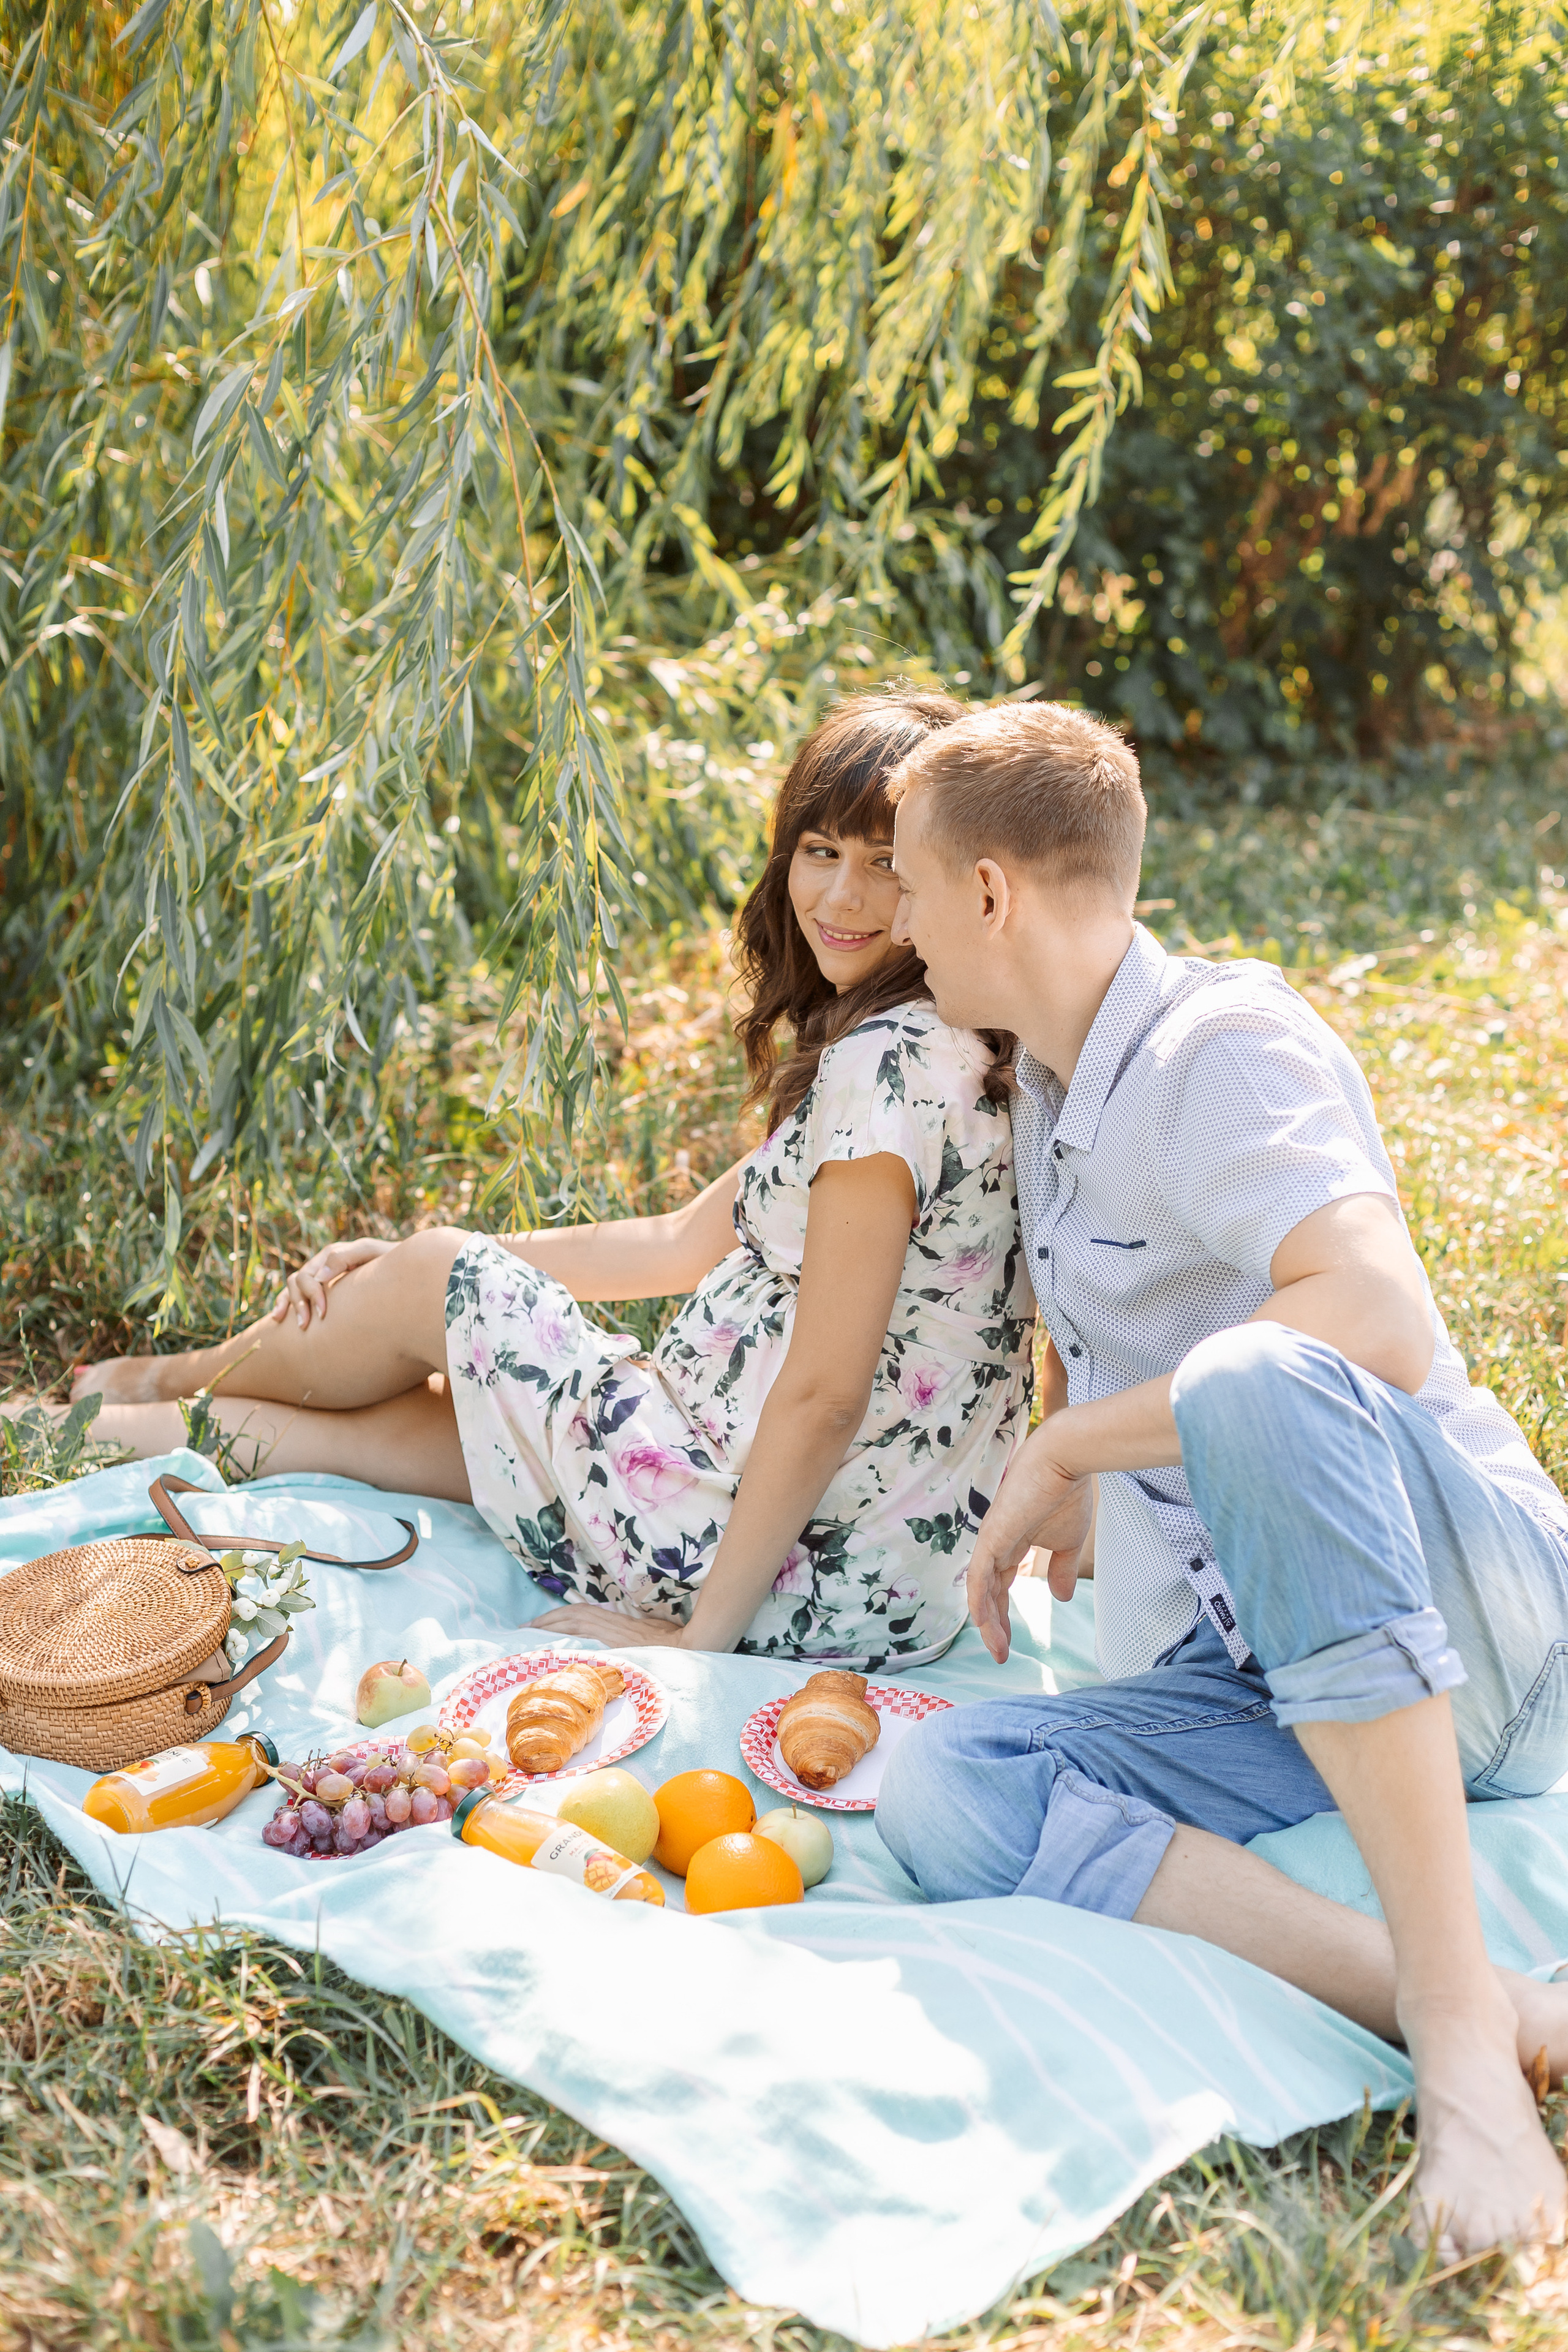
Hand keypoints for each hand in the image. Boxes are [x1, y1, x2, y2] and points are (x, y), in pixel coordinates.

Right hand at [270, 1236, 395, 1329]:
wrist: (404, 1272)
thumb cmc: (389, 1261)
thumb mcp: (372, 1253)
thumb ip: (346, 1257)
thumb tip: (319, 1276)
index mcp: (332, 1254)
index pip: (312, 1273)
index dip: (314, 1294)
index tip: (323, 1315)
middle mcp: (321, 1264)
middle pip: (299, 1281)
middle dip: (301, 1303)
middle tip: (308, 1325)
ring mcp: (318, 1277)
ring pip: (292, 1288)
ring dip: (291, 1305)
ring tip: (299, 1326)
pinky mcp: (318, 1290)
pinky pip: (293, 1294)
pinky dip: (283, 1304)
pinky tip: (278, 1318)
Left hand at [530, 1601, 690, 1649]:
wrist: (689, 1645)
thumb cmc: (673, 1640)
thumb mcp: (646, 1635)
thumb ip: (626, 1637)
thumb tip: (612, 1645)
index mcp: (615, 1621)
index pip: (579, 1613)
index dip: (556, 1616)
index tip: (537, 1623)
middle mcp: (611, 1625)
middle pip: (572, 1616)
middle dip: (546, 1621)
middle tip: (524, 1629)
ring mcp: (613, 1634)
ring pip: (576, 1623)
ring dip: (552, 1626)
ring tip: (531, 1633)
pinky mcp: (618, 1643)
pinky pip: (588, 1636)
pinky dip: (569, 1637)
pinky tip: (554, 1644)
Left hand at [968, 1433, 1093, 1663]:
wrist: (1065, 1459)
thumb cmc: (1067, 1493)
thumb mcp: (1067, 1542)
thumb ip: (1061, 1569)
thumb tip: (1063, 1597)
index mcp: (1012, 1544)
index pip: (1000, 1585)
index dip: (1003, 1614)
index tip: (1011, 1643)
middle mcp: (996, 1545)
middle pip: (988, 1592)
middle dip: (994, 1625)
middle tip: (1001, 1654)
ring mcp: (991, 1541)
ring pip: (981, 1591)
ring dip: (988, 1623)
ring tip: (998, 1651)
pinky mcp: (991, 1538)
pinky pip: (978, 1578)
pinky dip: (980, 1603)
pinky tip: (986, 1626)